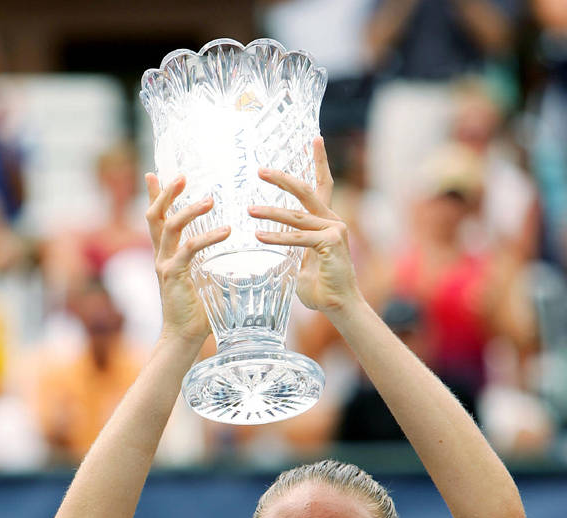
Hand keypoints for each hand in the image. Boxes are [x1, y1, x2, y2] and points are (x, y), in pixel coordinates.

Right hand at [145, 174, 229, 344]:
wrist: (185, 337)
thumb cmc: (199, 312)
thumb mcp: (207, 280)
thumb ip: (216, 263)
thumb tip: (244, 255)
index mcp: (166, 255)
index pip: (156, 219)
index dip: (154, 196)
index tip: (153, 173)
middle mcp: (161, 256)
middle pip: (155, 216)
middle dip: (166, 193)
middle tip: (181, 175)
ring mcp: (164, 265)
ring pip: (169, 227)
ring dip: (189, 210)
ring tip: (210, 200)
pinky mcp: (173, 276)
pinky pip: (188, 250)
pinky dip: (207, 238)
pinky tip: (226, 231)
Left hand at [248, 137, 359, 314]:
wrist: (339, 306)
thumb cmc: (320, 288)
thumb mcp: (303, 261)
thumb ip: (294, 247)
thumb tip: (274, 244)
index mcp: (328, 221)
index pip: (323, 185)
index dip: (319, 161)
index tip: (314, 139)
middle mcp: (334, 221)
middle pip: (307, 192)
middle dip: (283, 179)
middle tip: (260, 171)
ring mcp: (335, 230)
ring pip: (296, 216)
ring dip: (270, 212)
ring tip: (249, 211)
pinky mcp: (331, 243)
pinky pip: (298, 238)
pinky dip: (277, 237)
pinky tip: (259, 235)